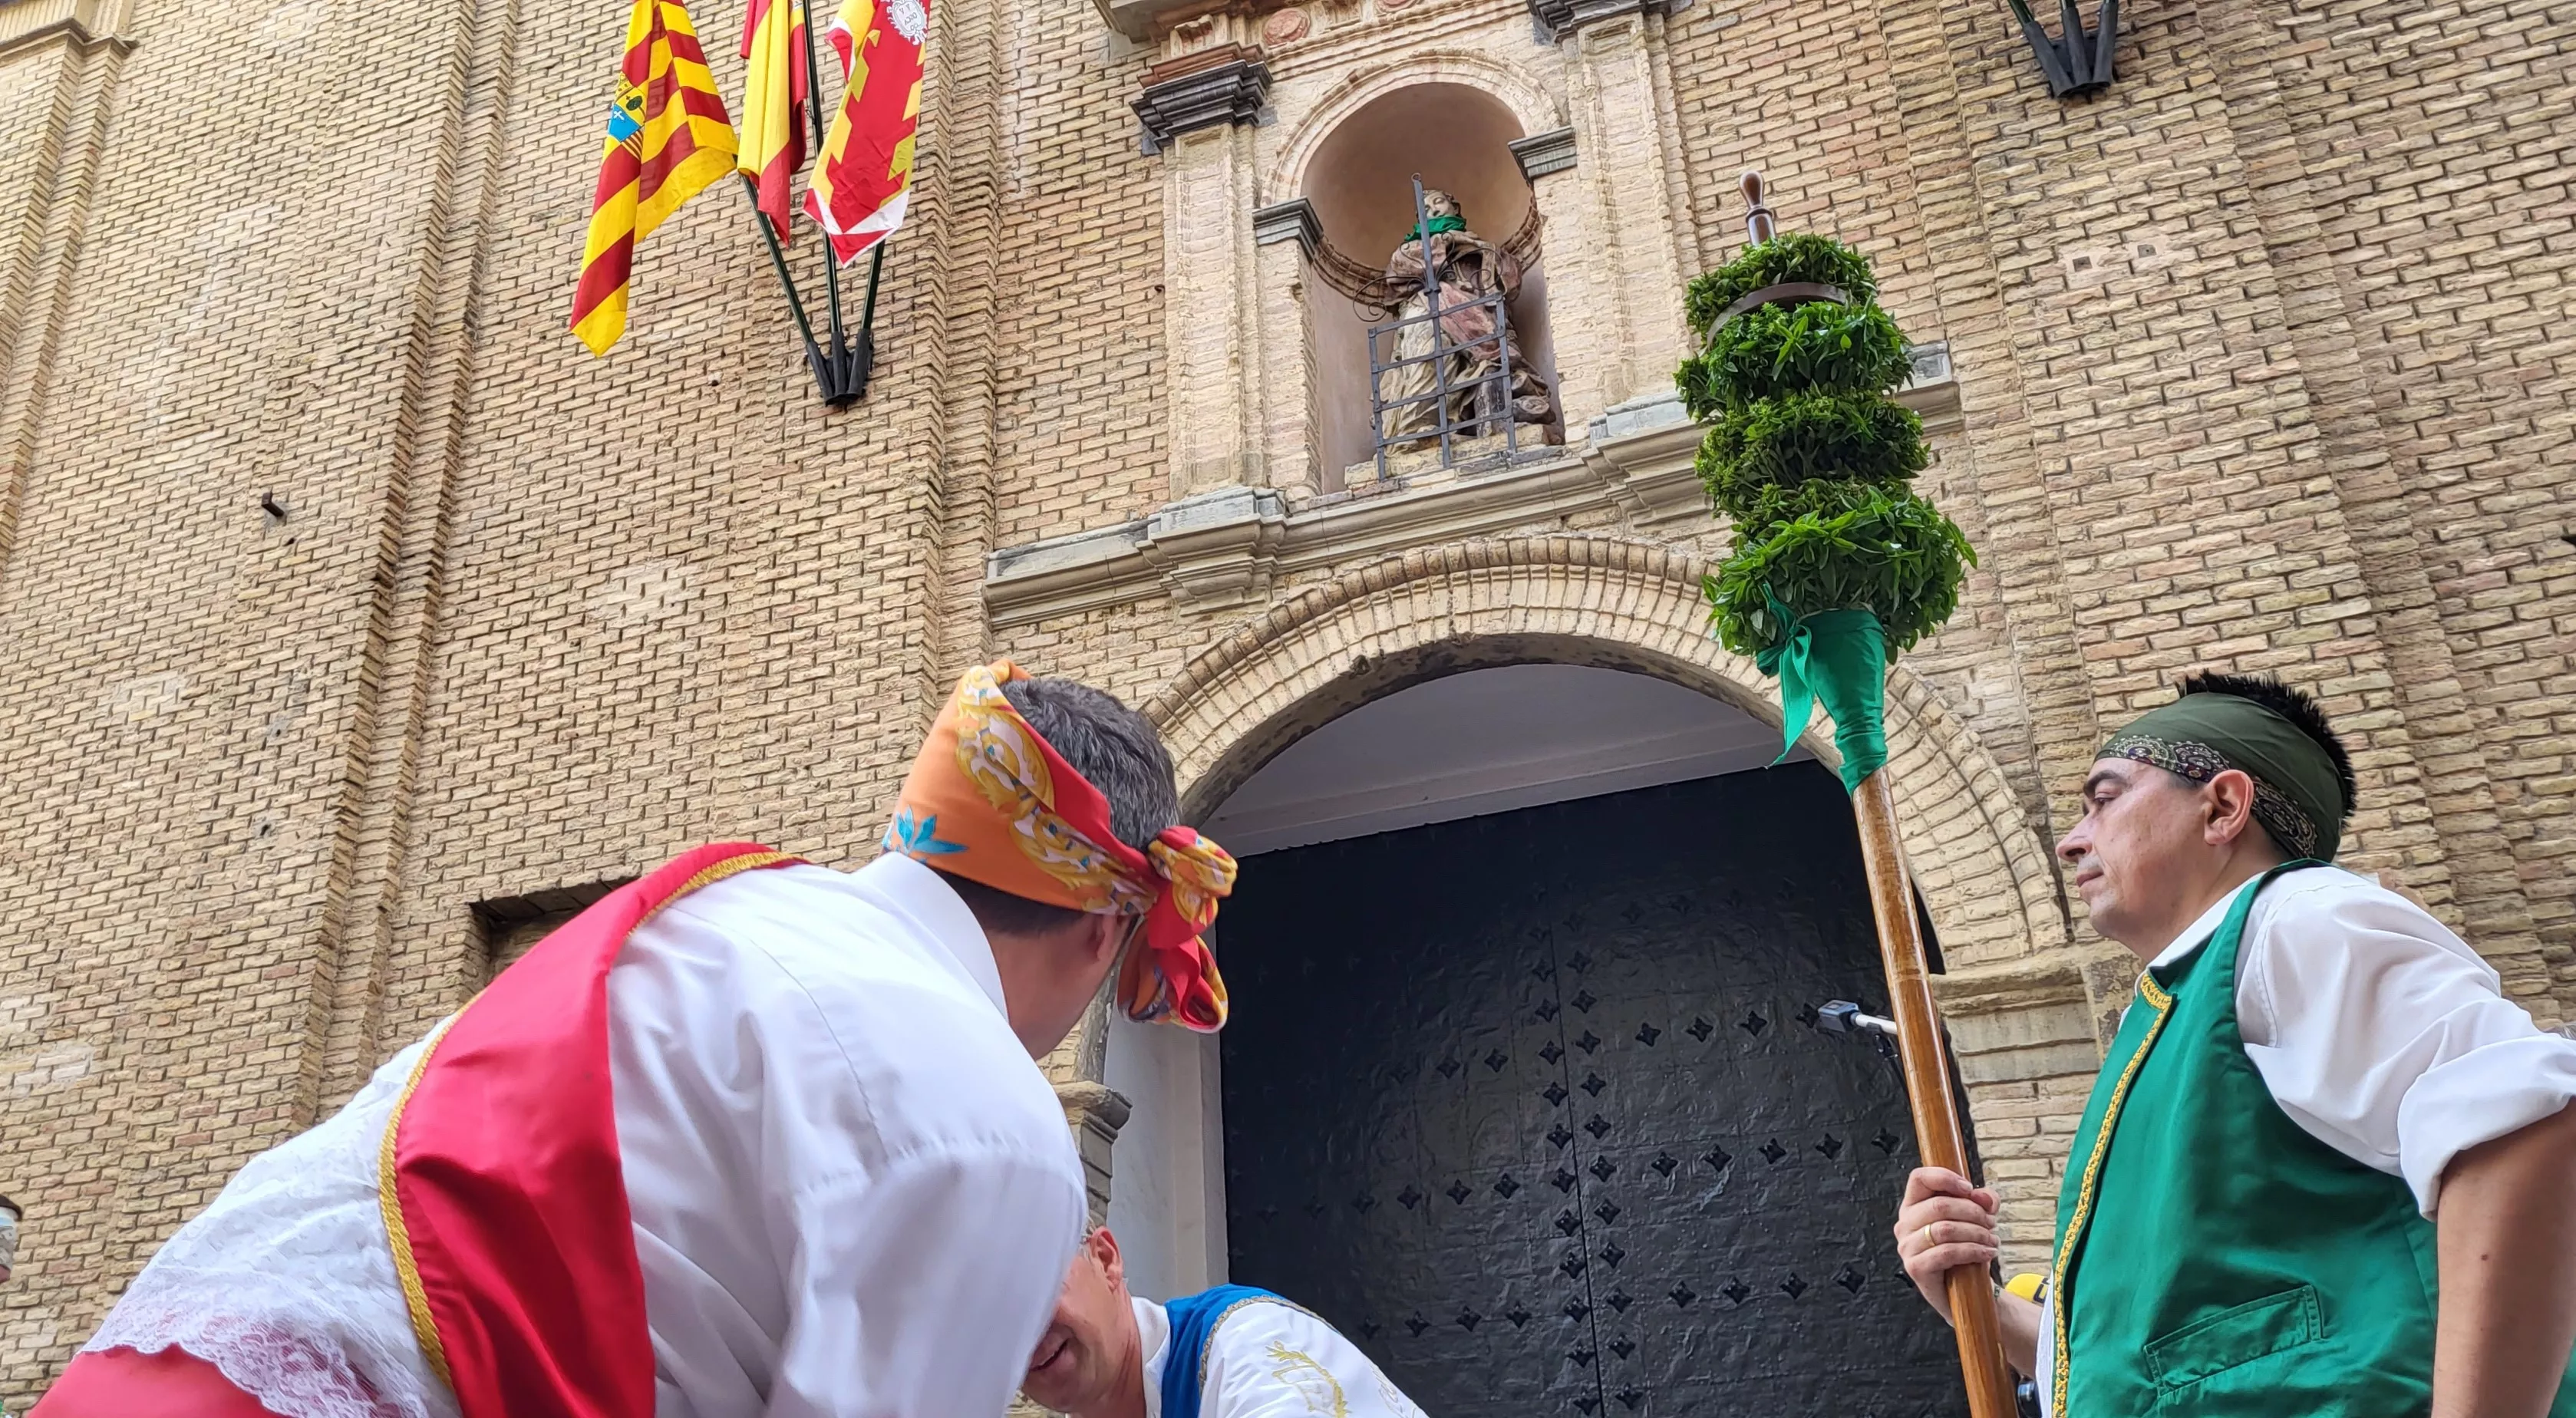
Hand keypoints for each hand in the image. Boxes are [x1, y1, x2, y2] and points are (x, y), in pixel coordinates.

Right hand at [1894, 1166, 1999, 1324]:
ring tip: (1992, 1240)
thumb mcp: (1977, 1220)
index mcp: (1913, 1205)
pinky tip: (1987, 1253)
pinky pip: (1946, 1253)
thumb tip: (1984, 1197)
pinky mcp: (1916, 1268)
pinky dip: (1972, 1250)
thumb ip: (1983, 1201)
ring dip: (1976, 1233)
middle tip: (1991, 1223)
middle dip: (1973, 1212)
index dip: (1944, 1177)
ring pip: (1945, 1229)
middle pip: (1939, 1205)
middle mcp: (1904, 1224)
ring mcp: (1907, 1247)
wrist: (1965, 1292)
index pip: (1919, 1178)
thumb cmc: (1965, 1250)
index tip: (1969, 1188)